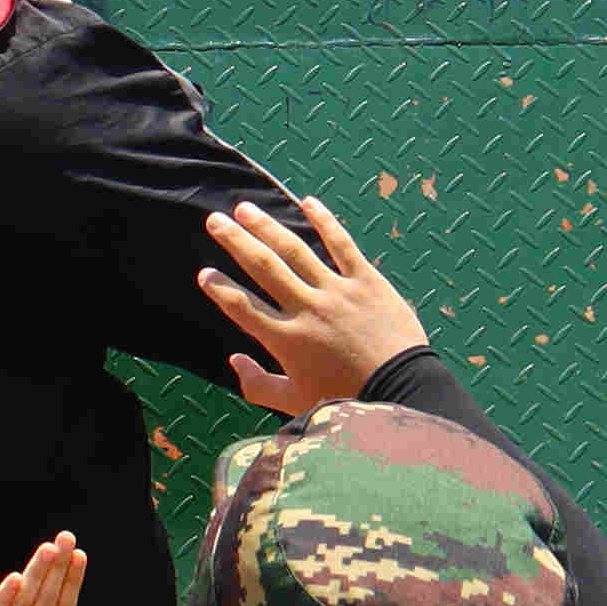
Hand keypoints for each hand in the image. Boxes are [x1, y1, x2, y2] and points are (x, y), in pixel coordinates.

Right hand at [201, 196, 423, 413]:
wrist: (402, 391)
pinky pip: (343, 246)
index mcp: (287, 340)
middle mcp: (307, 309)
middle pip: (264, 268)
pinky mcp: (368, 281)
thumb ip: (259, 384)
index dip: (220, 289)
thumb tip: (234, 360)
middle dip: (236, 242)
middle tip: (214, 221)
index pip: (243, 307)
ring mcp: (338, 291)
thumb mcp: (296, 403)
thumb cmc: (346, 400)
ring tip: (245, 208)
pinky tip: (309, 202)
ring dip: (268, 227)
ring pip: (296, 251)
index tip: (204, 273)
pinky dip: (326, 222)